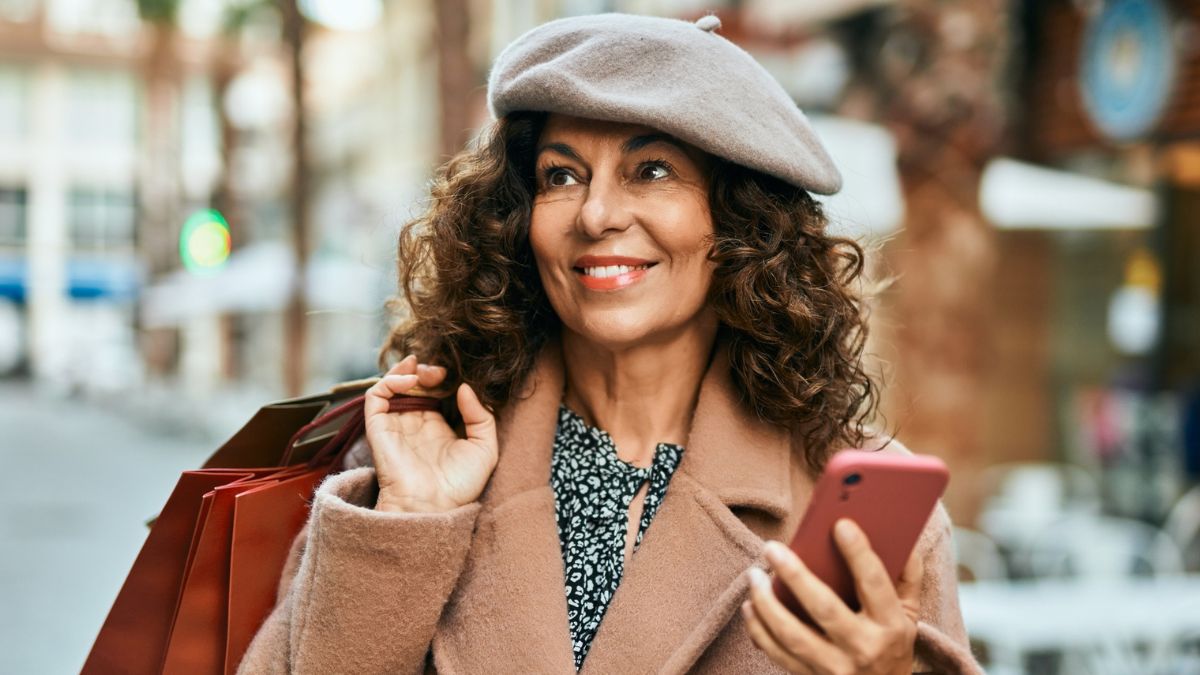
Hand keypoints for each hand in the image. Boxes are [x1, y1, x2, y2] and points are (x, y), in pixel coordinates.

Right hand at [364, 354, 498, 512]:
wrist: (434, 507)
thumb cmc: (460, 485)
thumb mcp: (485, 448)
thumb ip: (481, 415)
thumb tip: (464, 387)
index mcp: (437, 427)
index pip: (434, 391)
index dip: (442, 378)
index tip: (455, 375)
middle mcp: (414, 423)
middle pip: (414, 384)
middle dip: (426, 371)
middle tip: (440, 371)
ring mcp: (395, 424)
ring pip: (393, 385)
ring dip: (407, 370)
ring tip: (426, 372)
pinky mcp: (379, 427)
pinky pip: (375, 396)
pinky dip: (390, 381)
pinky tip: (411, 381)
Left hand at [742, 519, 921, 674]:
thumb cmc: (892, 643)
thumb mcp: (910, 614)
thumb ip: (906, 576)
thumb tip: (899, 537)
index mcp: (891, 625)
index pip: (874, 584)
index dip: (858, 554)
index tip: (840, 524)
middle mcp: (864, 648)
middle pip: (824, 608)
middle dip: (795, 576)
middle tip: (772, 548)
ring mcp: (836, 667)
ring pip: (793, 635)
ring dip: (767, 603)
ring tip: (753, 574)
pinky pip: (778, 654)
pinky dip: (759, 630)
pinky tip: (750, 606)